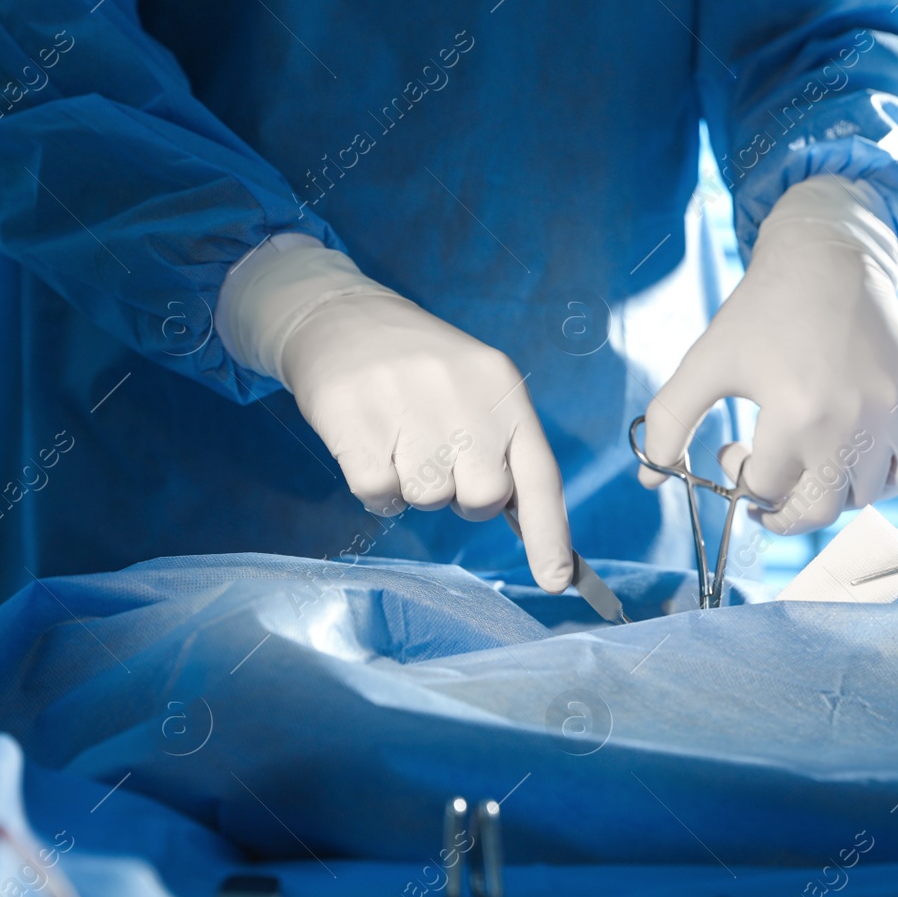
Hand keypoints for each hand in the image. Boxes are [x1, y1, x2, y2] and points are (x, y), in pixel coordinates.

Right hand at [218, 240, 572, 591]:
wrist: (341, 316)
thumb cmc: (423, 370)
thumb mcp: (479, 389)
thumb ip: (505, 449)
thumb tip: (524, 525)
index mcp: (504, 390)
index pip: (539, 474)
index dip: (550, 534)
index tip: (556, 580)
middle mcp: (464, 396)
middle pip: (482, 498)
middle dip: (463, 496)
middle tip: (441, 459)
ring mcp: (408, 406)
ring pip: (428, 499)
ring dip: (414, 485)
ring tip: (402, 438)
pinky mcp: (356, 420)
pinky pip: (378, 494)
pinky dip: (376, 485)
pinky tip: (372, 443)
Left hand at [638, 176, 897, 534]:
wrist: (830, 255)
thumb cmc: (763, 309)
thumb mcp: (707, 361)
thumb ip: (669, 422)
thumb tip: (650, 478)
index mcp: (797, 416)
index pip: (766, 488)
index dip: (740, 477)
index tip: (732, 448)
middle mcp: (851, 423)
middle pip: (816, 511)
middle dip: (780, 509)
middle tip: (765, 486)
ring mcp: (891, 416)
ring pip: (861, 498)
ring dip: (826, 494)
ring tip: (805, 461)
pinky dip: (880, 482)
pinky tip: (852, 464)